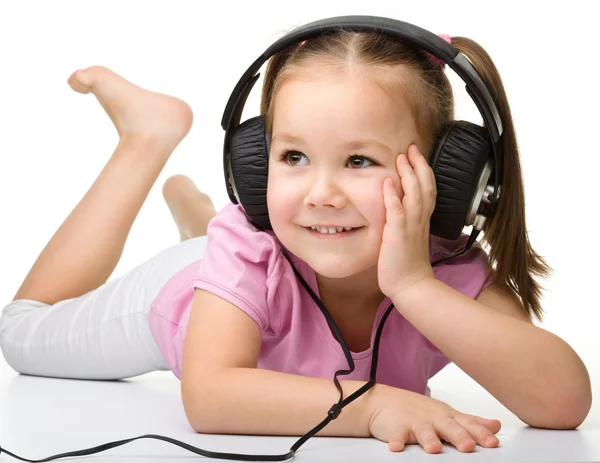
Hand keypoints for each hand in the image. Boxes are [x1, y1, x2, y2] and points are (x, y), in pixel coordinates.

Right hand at [368, 384, 501, 452]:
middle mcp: (434, 419)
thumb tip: (496, 425)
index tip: (493, 443)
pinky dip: (396, 440)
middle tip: (468, 446)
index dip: (480, 434)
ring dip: (429, 439)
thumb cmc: (418, 410)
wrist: (383, 401)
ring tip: (434, 448)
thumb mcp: (447, 414)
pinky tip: (396, 447)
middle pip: (448, 427)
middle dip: (459, 436)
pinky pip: (396, 434)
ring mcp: (414, 422)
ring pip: (423, 431)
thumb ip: (471, 422)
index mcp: (448, 417)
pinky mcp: (396, 426)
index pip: (467, 425)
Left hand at [377, 144, 435, 299]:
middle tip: (411, 148)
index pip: (427, 189)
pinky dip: (393, 197)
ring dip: (407, 175)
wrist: (410, 286)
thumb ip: (406, 220)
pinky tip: (388, 183)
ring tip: (401, 158)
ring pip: (414, 195)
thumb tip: (398, 206)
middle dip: (418, 165)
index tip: (415, 155)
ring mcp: (410, 227)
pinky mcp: (398, 236)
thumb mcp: (409, 237)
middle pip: (424, 186)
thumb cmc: (406, 263)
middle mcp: (419, 220)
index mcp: (422, 220)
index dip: (423, 170)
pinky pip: (396, 213)